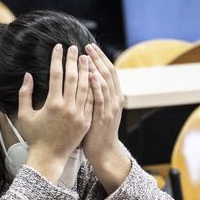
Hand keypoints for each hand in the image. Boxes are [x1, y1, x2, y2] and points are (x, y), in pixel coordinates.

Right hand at [19, 44, 92, 181]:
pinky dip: (92, 87)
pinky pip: (91, 100)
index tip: (58, 47)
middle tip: (74, 47)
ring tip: (86, 58)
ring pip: (85, 87)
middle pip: (73, 78)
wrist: (49, 157)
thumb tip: (28, 75)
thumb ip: (24, 94)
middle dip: (73, 60)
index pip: (56, 75)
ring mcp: (79, 115)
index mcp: (52, 104)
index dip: (57, 59)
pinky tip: (92, 77)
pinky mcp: (87, 121)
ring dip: (86, 71)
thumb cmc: (34, 137)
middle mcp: (68, 108)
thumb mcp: (24, 115)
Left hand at [82, 43, 131, 191]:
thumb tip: (85, 79)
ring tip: (86, 56)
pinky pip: (100, 98)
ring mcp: (109, 108)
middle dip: (97, 58)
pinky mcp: (102, 117)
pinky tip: (90, 75)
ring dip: (96, 67)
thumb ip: (95, 95)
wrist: (104, 153)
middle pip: (108, 73)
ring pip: (105, 82)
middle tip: (86, 46)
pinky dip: (97, 85)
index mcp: (113, 97)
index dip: (100, 58)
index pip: (109, 72)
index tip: (90, 48)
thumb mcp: (98, 111)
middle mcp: (114, 100)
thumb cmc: (96, 133)